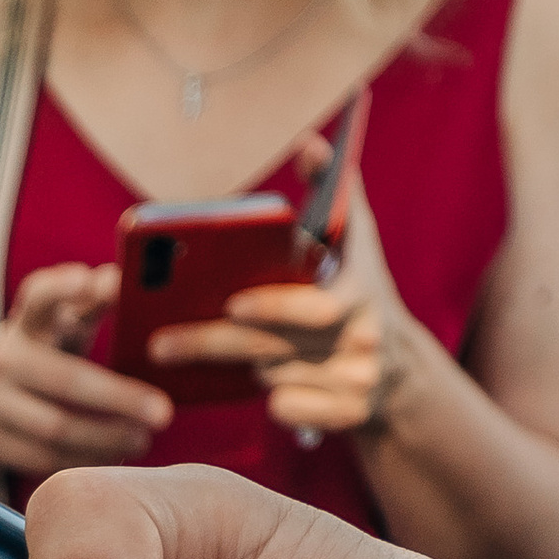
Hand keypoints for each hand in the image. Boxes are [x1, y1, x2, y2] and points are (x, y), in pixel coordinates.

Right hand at [0, 263, 174, 482]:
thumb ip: (92, 304)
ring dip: (106, 437)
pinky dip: (83, 459)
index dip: (61, 289)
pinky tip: (112, 456)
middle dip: (118, 398)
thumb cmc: (43, 354)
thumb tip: (114, 277)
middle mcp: (4, 359)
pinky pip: (44, 457)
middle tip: (164, 413)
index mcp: (27, 323)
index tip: (89, 280)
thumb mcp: (63, 326)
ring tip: (143, 440)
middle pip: (64, 379)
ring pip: (56, 427)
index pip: (38, 297)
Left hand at [149, 152, 411, 439]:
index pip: (317, 307)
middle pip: (274, 347)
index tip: (232, 304)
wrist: (399, 365)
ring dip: (236, 366)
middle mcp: (363, 337)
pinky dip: (274, 403)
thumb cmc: (357, 284)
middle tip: (159, 344)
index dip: (275, 308)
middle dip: (211, 344)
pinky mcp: (348, 416)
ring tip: (189, 352)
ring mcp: (357, 382)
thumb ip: (331, 187)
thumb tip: (310, 142)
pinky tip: (252, 390)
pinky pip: (290, 412)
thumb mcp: (353, 235)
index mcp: (361, 290)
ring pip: (273, 377)